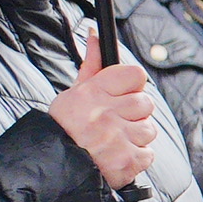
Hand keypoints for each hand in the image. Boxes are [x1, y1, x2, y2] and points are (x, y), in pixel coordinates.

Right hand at [46, 40, 154, 191]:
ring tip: (114, 140)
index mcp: (92, 93)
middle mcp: (105, 114)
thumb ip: (92, 65)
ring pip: (149, 129)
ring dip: (136, 136)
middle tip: (115, 122)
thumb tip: (96, 34)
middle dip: (134, 113)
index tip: (124, 93)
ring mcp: (117, 138)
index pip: (136, 75)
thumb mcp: (74, 93)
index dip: (132, 85)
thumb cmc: (65, 127)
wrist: (54, 167)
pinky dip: (137, 156)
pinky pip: (148, 153)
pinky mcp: (126, 161)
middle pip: (146, 102)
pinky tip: (117, 155)